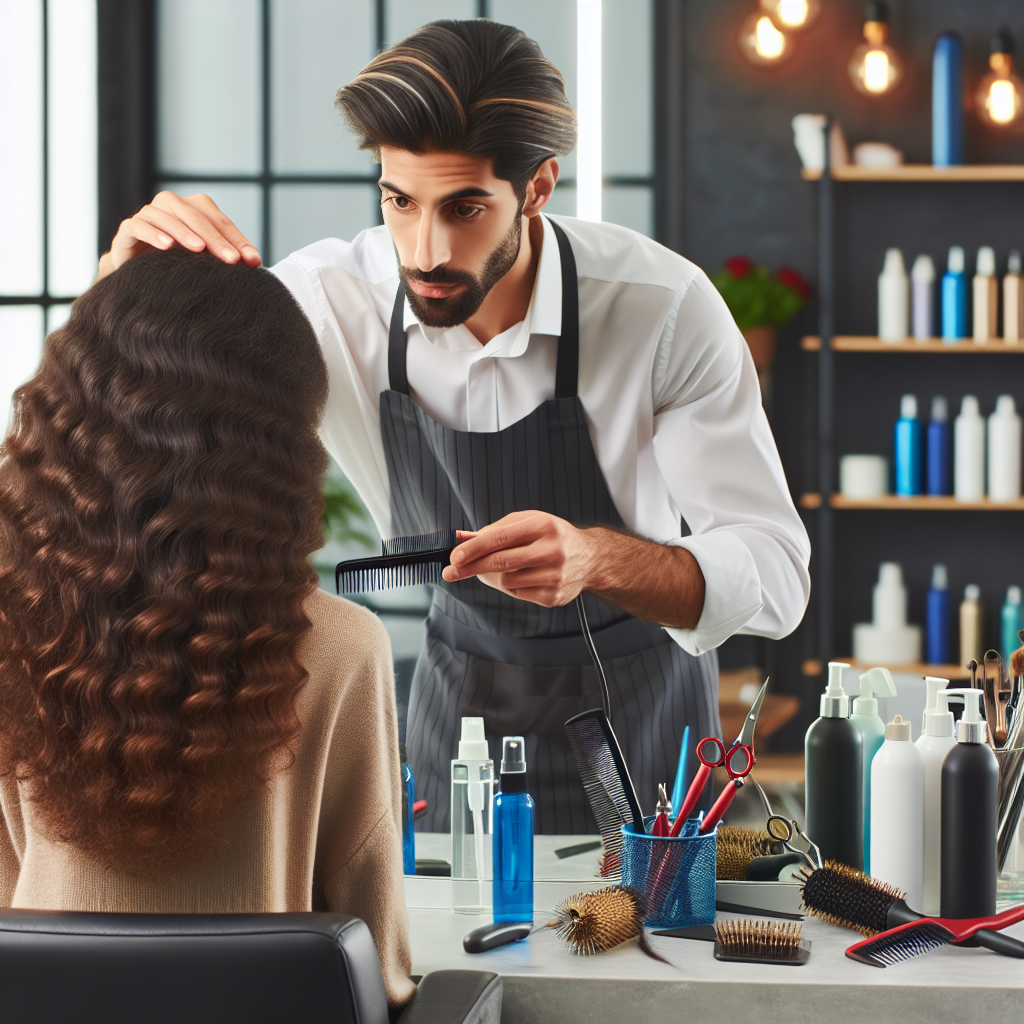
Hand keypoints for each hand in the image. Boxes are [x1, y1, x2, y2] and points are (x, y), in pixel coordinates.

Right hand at [97, 192, 260, 278]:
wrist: (139, 274)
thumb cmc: (179, 265)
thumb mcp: (207, 260)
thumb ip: (228, 255)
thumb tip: (256, 262)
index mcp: (194, 209)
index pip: (219, 220)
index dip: (237, 240)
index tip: (253, 262)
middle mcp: (171, 206)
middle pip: (195, 216)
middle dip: (216, 239)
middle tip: (232, 260)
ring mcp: (148, 215)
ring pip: (167, 216)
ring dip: (184, 233)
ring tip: (199, 250)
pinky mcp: (128, 229)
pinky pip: (138, 226)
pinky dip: (152, 234)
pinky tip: (167, 246)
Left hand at [444, 512, 705, 626]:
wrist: (590, 556)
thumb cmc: (551, 535)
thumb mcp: (526, 523)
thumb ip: (493, 530)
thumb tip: (460, 538)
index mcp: (542, 525)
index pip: (499, 538)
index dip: (473, 549)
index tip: (454, 557)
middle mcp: (551, 550)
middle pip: (500, 562)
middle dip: (471, 567)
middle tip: (451, 572)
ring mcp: (555, 575)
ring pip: (507, 581)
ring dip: (494, 577)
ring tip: (501, 568)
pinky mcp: (555, 596)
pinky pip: (518, 594)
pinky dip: (512, 586)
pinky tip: (522, 577)